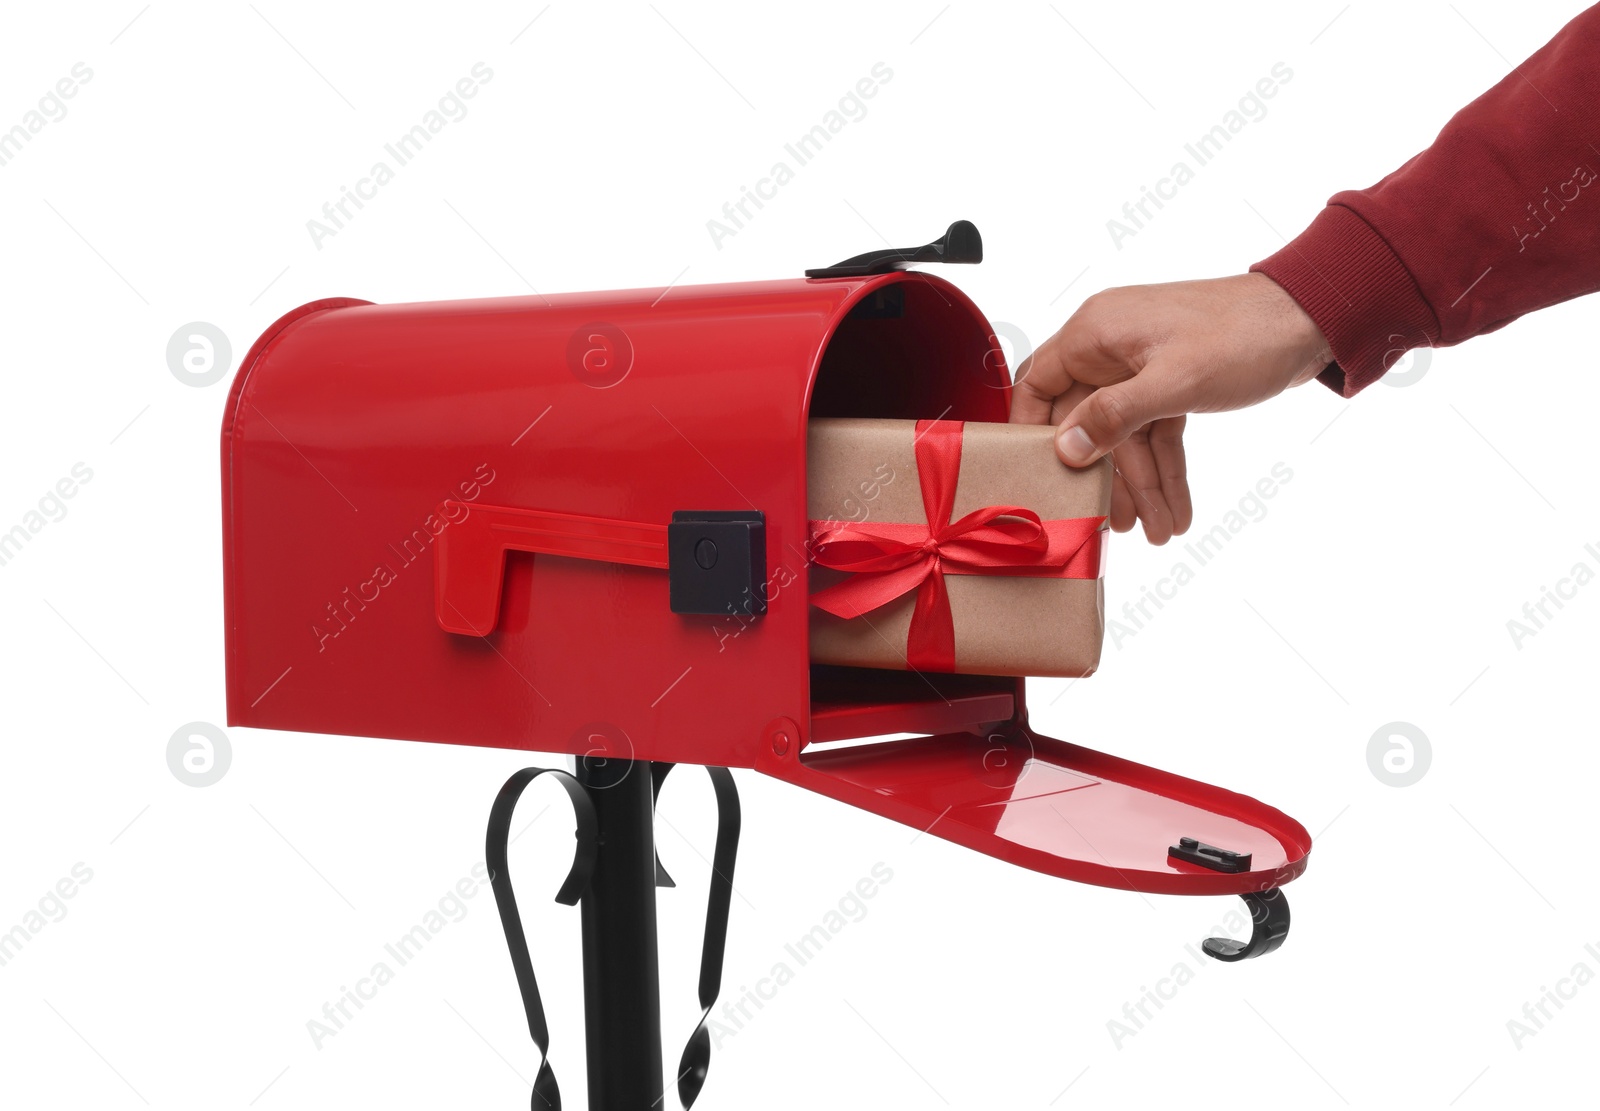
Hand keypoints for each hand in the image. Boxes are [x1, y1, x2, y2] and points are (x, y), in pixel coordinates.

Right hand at [1010, 273, 1331, 543]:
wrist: (1310, 318)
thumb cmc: (1243, 334)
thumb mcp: (1173, 382)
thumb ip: (1113, 416)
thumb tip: (1065, 447)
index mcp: (1096, 332)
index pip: (1038, 383)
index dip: (1029, 431)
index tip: (1033, 476)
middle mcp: (1111, 345)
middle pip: (1087, 421)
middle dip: (1105, 476)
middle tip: (1112, 524)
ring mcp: (1142, 364)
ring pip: (1126, 433)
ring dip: (1142, 482)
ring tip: (1156, 528)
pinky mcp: (1172, 380)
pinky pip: (1155, 430)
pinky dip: (1165, 466)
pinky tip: (1174, 505)